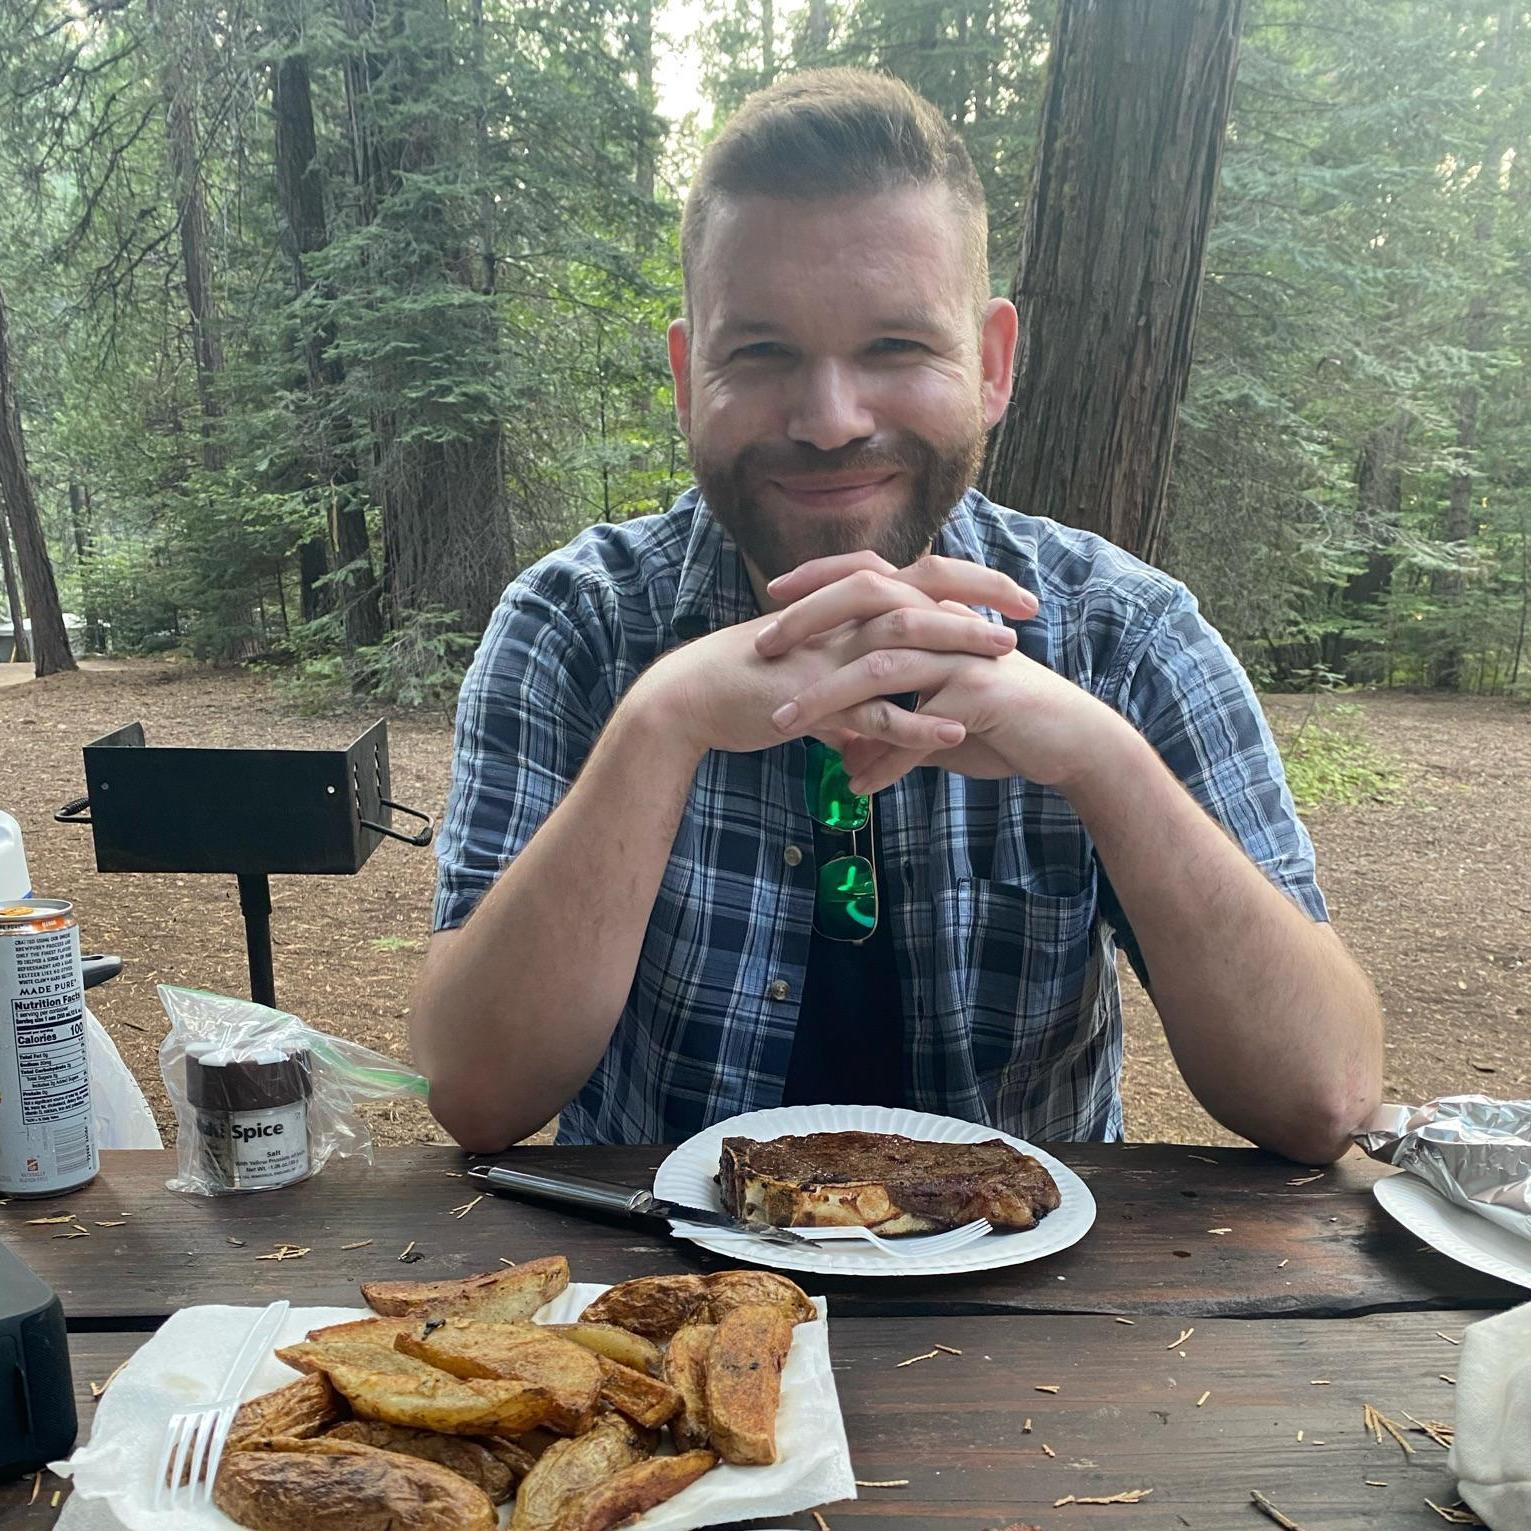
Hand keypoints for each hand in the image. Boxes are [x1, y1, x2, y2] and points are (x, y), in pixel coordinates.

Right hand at [632, 586, 1009, 760]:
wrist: (689, 699)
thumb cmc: (743, 688)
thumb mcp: (803, 683)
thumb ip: (841, 705)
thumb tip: (862, 733)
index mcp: (842, 608)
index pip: (916, 578)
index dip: (968, 581)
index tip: (1013, 595)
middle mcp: (839, 621)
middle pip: (921, 593)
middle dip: (980, 598)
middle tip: (1029, 610)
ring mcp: (828, 655)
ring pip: (906, 642)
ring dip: (959, 650)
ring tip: (1006, 662)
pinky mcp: (815, 696)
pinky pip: (876, 709)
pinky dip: (918, 723)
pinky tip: (956, 734)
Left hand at [758, 551, 1129, 795]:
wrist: (1071, 742)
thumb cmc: (1003, 726)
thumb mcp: (936, 725)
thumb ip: (891, 729)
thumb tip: (845, 754)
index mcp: (937, 614)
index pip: (871, 575)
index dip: (822, 577)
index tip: (773, 594)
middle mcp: (948, 625)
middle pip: (868, 603)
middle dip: (808, 622)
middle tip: (761, 649)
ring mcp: (964, 659)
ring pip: (880, 667)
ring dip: (825, 697)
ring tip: (782, 724)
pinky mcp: (979, 699)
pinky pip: (916, 731)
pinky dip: (882, 759)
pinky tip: (856, 785)